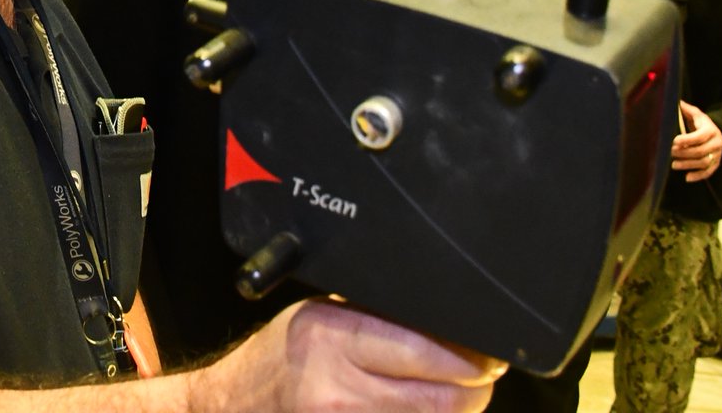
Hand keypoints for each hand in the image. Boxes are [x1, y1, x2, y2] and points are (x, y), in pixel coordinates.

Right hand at [193, 298, 505, 412]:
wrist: (234, 406)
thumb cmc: (282, 358)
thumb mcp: (321, 318)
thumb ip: (375, 320)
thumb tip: (447, 325)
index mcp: (332, 336)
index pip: (425, 350)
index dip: (470, 358)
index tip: (487, 354)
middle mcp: (336, 387)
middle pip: (441, 399)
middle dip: (474, 390)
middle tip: (482, 378)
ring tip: (456, 397)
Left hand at [672, 100, 721, 181]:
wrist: (717, 133)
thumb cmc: (700, 122)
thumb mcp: (695, 114)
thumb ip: (686, 109)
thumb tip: (674, 101)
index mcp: (710, 129)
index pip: (700, 136)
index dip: (687, 139)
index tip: (674, 141)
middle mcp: (717, 143)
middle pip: (701, 151)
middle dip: (685, 153)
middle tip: (670, 152)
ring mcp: (717, 154)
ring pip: (704, 162)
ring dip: (688, 165)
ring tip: (673, 165)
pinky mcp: (716, 163)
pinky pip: (709, 172)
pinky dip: (698, 176)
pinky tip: (687, 178)